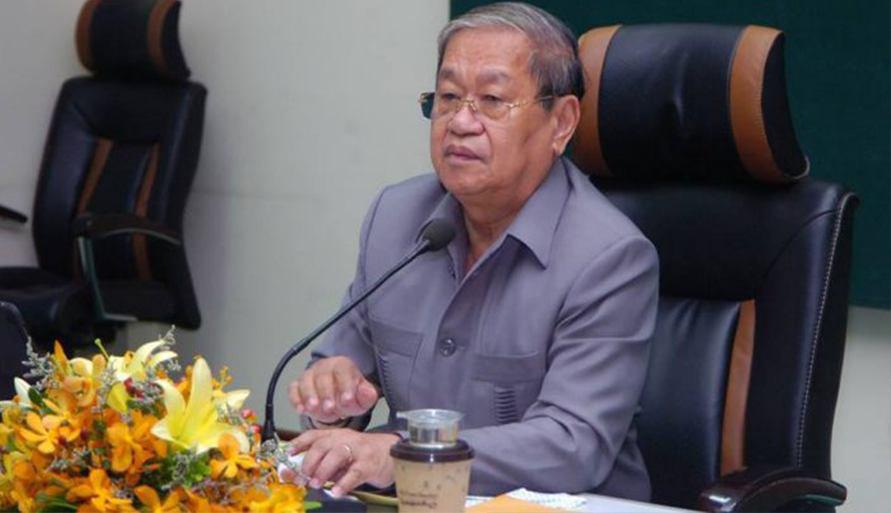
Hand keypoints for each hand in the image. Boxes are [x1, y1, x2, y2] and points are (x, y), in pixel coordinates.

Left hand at [282, 429, 399, 497]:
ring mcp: (359, 449)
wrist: (391, 453)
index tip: (287, 453)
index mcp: (335, 435)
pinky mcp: (370, 463)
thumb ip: (319, 465)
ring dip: (323, 470)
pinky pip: (355, 472)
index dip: (299, 443)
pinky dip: (344, 482)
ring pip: (338, 454)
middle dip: (309, 461)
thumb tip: (293, 476)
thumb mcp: (339, 457)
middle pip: (323, 444)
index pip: (314, 435)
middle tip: (303, 476)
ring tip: (316, 484)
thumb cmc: (361, 456)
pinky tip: (336, 491)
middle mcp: (346, 438)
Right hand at [288, 356, 378, 423]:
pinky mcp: (298, 385)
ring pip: (306, 381)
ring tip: (313, 408)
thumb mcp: (364, 396)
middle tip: (330, 408)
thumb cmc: (349, 394)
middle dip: (326, 394)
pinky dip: (295, 399)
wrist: (336, 394)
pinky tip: (300, 409)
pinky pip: (293, 389)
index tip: (347, 400)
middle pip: (323, 377)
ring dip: (309, 396)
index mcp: (343, 365)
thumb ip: (367, 395)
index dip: (345, 385)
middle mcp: (324, 367)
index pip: (343, 371)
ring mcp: (309, 375)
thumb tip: (367, 392)